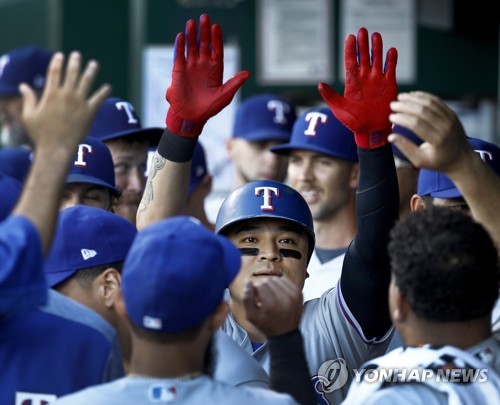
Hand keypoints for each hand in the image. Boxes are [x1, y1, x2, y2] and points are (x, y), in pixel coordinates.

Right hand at [21, 51, 110, 150]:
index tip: (60, 55)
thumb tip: (23, 86)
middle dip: (74, 62)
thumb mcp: (29, 115)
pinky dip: (104, 92)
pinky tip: (108, 87)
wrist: (57, 149)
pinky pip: (99, 99)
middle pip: (72, 73)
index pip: (54, 72)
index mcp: (51, 94)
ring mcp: (79, 103)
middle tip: (77, 55)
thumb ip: (28, 99)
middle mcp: (66, 95)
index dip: (57, 62)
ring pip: (87, 82)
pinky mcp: (90, 112)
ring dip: (91, 71)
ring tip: (94, 64)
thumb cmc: (41, 135)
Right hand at [166, 14, 249, 137]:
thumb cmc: (209, 108)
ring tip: (191, 23)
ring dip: (191, 35)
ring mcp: (191, 67)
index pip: (217, 50)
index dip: (217, 39)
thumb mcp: (224, 96)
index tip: (216, 27)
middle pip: (204, 45)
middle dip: (204, 32)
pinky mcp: (179, 71)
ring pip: (191, 47)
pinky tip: (181, 36)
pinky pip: (179, 55)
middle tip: (204, 18)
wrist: (191, 117)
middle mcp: (203, 66)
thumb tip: (247, 74)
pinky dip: (180, 46)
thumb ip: (234, 84)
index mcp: (215, 70)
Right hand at [243, 277, 302, 336]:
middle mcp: (285, 299)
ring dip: (271, 284)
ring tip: (271, 296)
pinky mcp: (299, 292)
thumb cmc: (267, 324)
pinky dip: (280, 284)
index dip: (255, 289)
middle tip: (263, 297)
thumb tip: (249, 282)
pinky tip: (278, 293)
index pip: (260, 285)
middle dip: (263, 286)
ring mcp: (293, 295)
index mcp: (272, 305)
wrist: (285, 332)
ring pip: (276, 279)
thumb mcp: (251, 316)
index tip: (256, 298)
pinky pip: (285, 280)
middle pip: (268, 280)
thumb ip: (247, 298)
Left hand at [318, 27, 397, 148]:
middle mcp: (364, 78)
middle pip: (364, 56)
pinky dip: (391, 60)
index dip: (350, 49)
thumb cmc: (354, 122)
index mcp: (352, 82)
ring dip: (377, 47)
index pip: (351, 61)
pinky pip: (391, 68)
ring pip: (377, 59)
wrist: (372, 130)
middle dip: (363, 44)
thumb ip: (331, 96)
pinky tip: (390, 51)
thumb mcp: (339, 109)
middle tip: (362, 31)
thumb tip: (320, 84)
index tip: (350, 37)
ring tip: (376, 35)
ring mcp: (377, 80)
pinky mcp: (389, 84)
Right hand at [388, 91, 473, 174]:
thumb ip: (405, 148)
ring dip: (413, 98)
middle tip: (392, 105)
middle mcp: (446, 127)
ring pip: (430, 102)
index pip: (417, 125)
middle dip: (405, 106)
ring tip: (400, 97)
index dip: (402, 119)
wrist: (460, 158)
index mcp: (437, 140)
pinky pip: (436, 101)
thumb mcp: (420, 160)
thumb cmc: (438, 161)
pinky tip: (412, 95)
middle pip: (423, 110)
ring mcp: (450, 118)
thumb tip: (391, 136)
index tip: (391, 117)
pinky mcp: (451, 113)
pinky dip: (423, 96)